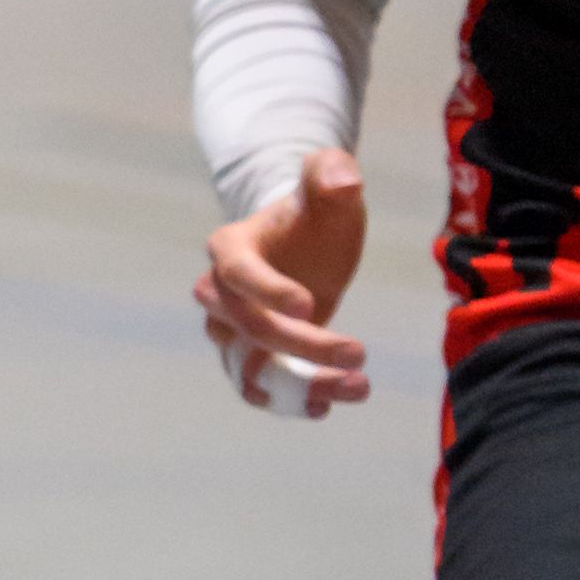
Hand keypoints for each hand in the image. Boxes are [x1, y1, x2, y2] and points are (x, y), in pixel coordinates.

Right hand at [194, 145, 369, 416]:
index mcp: (230, 248)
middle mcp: (221, 295)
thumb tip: (343, 180)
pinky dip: (289, 401)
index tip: (310, 305)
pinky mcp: (254, 357)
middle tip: (359, 351)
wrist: (308, 244)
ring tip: (355, 386)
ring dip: (298, 385)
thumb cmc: (316, 212)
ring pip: (250, 367)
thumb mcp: (330, 185)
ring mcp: (234, 331)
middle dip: (299, 344)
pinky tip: (327, 405)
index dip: (266, 292)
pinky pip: (260, 387)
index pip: (237, 273)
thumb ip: (332, 174)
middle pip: (246, 327)